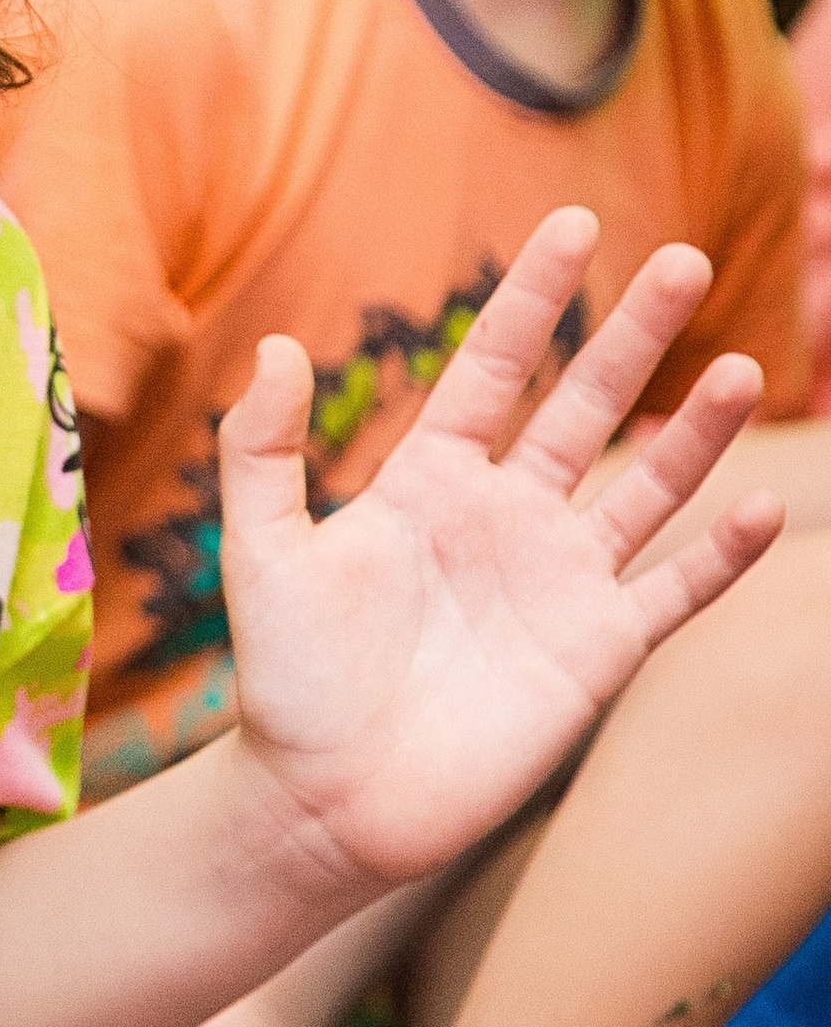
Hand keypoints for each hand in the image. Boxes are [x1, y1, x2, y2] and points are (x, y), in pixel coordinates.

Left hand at [219, 211, 777, 898]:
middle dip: (634, 335)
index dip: (533, 299)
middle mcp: (504, 517)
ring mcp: (557, 581)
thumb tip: (275, 347)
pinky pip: (672, 591)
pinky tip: (766, 508)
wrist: (325, 803)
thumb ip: (263, 451)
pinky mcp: (595, 652)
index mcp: (429, 481)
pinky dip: (719, 554)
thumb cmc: (286, 681)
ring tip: (744, 369)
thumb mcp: (260, 553)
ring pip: (645, 487)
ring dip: (697, 432)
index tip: (576, 222)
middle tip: (688, 261)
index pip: (493, 368)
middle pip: (584, 407)